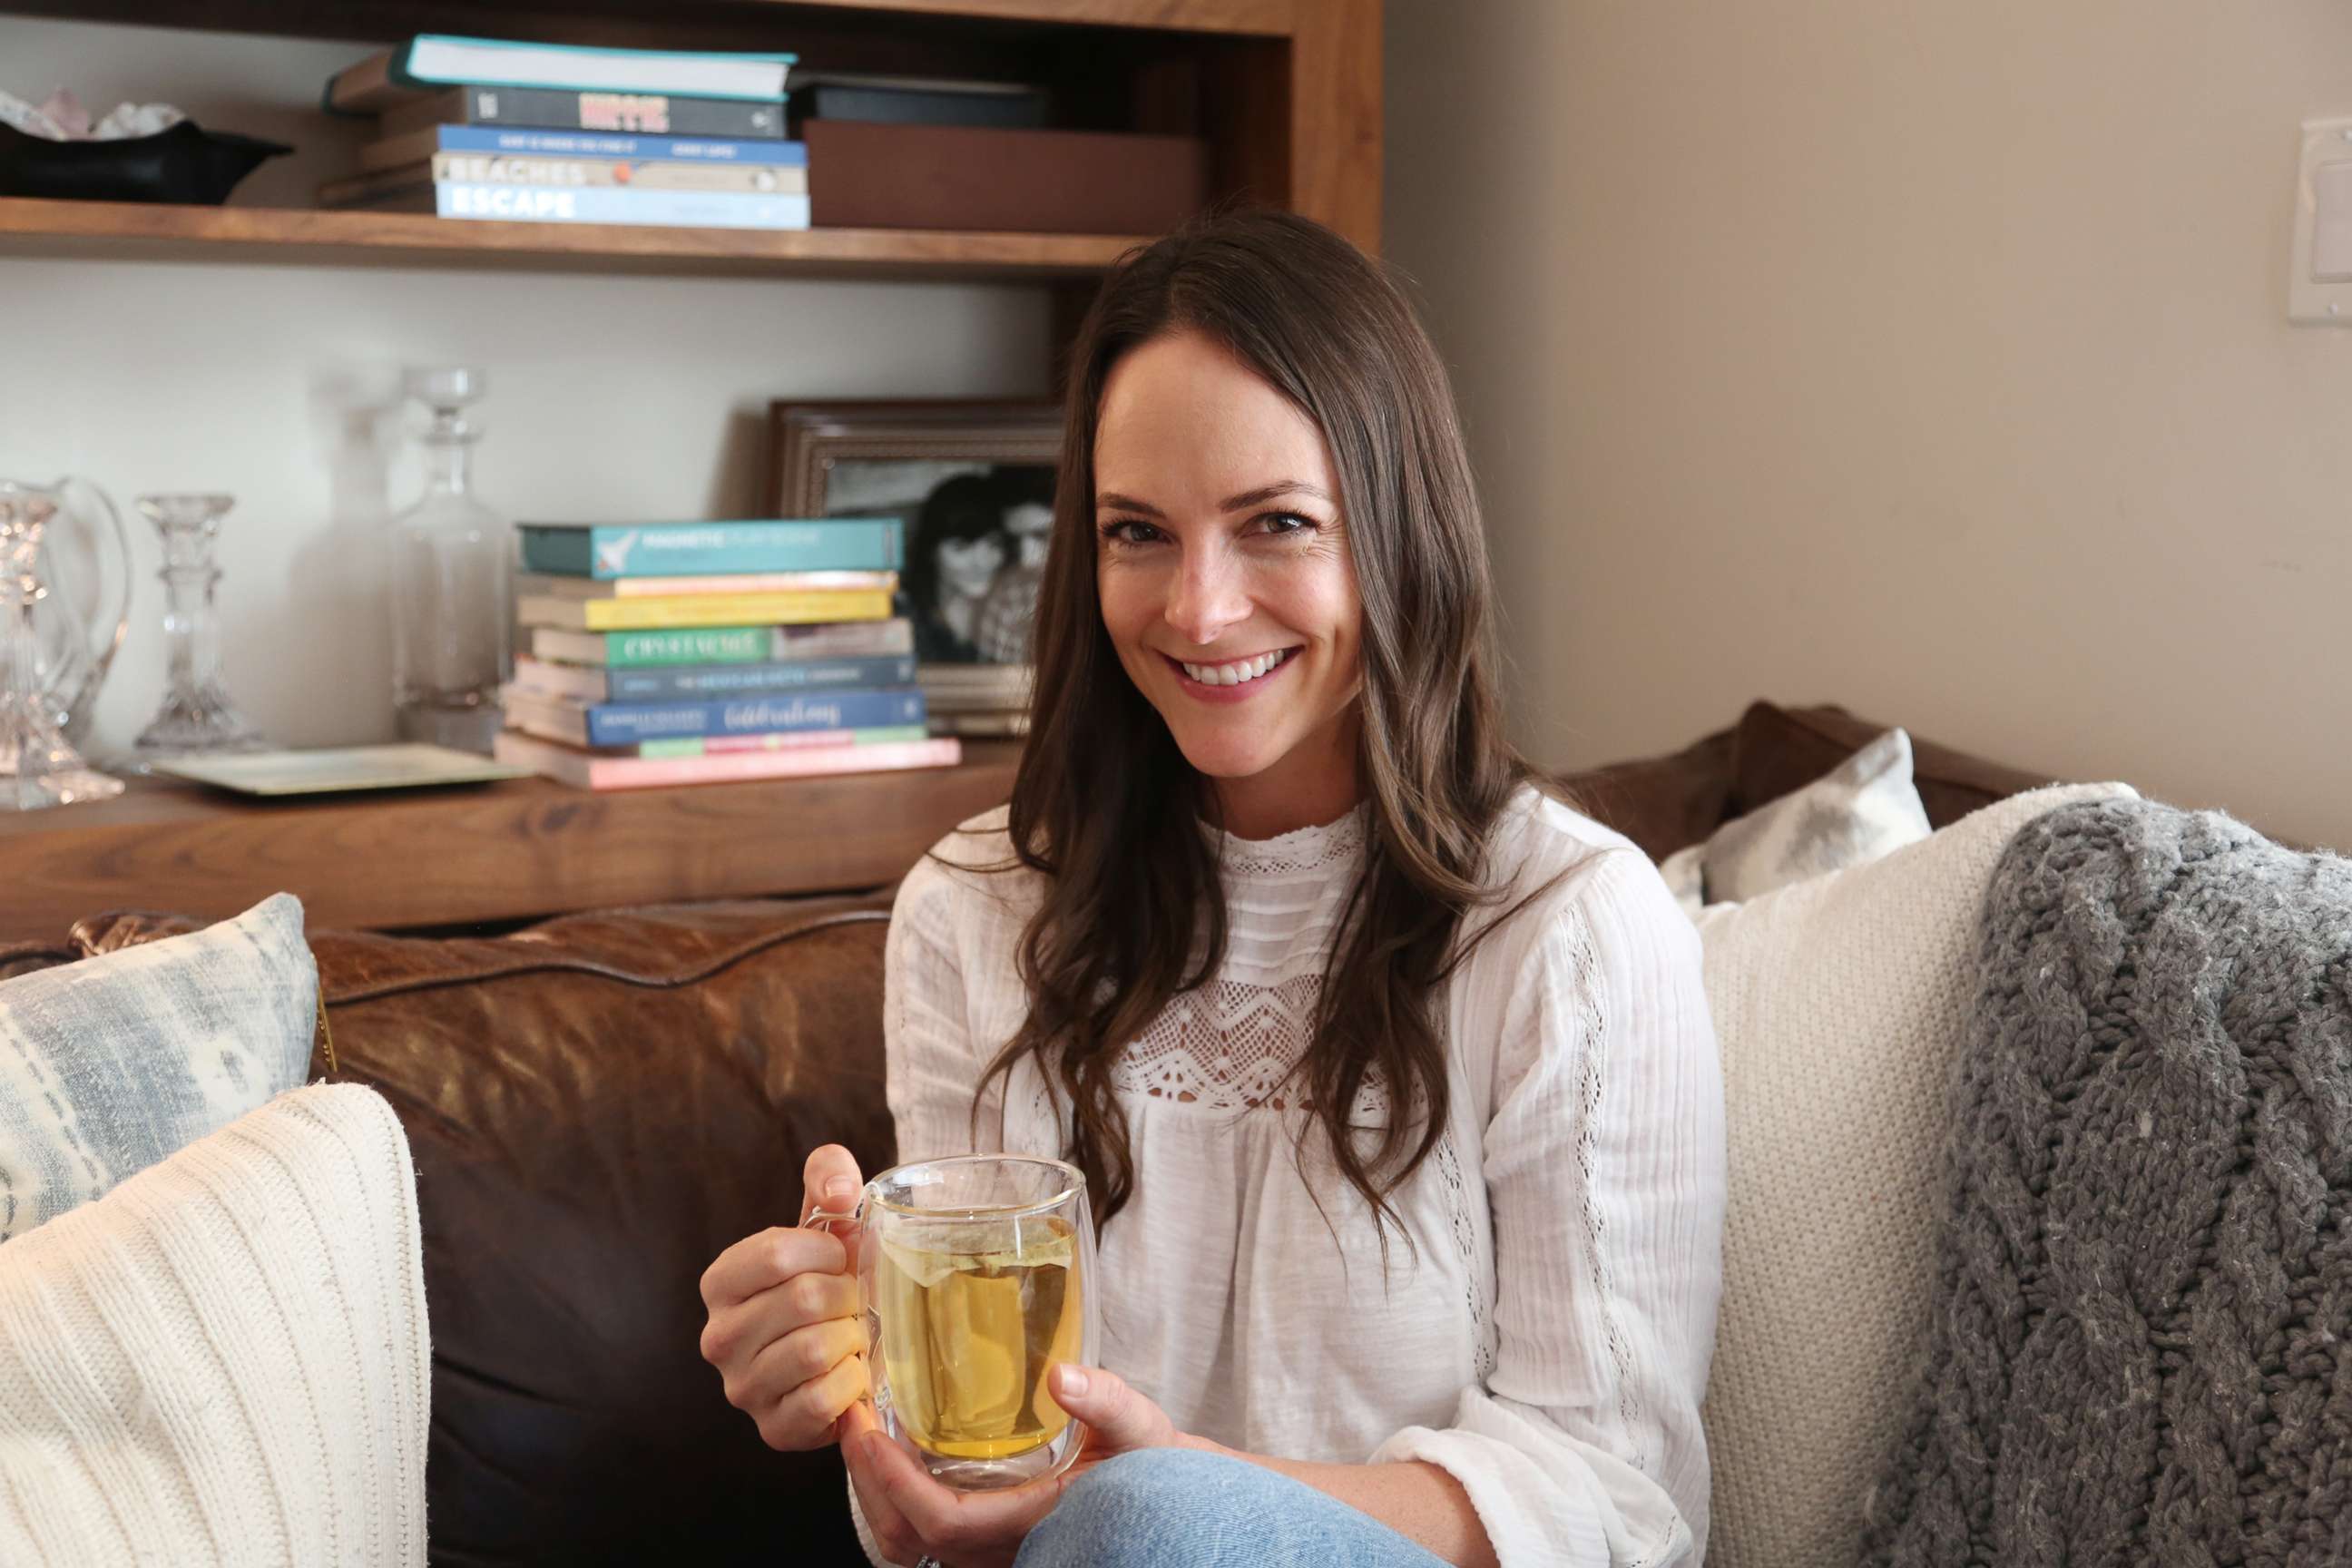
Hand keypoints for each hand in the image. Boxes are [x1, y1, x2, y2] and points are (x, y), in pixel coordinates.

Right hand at [698, 1143, 869, 1450]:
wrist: (842, 1347)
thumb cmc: (828, 1278)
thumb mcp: (825, 1220)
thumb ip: (829, 1177)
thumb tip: (841, 1193)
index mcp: (721, 1281)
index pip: (776, 1255)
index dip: (827, 1251)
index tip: (841, 1257)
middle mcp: (718, 1337)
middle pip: (803, 1301)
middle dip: (846, 1295)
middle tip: (852, 1300)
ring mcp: (741, 1387)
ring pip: (813, 1351)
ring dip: (851, 1338)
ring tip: (850, 1333)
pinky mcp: (773, 1428)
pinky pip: (822, 1401)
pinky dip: (851, 1382)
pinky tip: (850, 1372)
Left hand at [848, 1363, 1198, 1567]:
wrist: (1169, 1499)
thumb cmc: (1156, 1467)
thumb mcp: (1140, 1428)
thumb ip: (1105, 1401)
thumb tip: (1061, 1374)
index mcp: (1031, 1525)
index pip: (942, 1523)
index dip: (895, 1484)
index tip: (867, 1434)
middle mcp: (1002, 1550)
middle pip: (906, 1540)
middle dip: (867, 1482)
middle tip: (849, 1418)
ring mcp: (991, 1553)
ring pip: (907, 1544)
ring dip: (874, 1491)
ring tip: (861, 1432)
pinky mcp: (986, 1543)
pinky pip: (922, 1536)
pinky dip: (894, 1499)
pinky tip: (891, 1452)